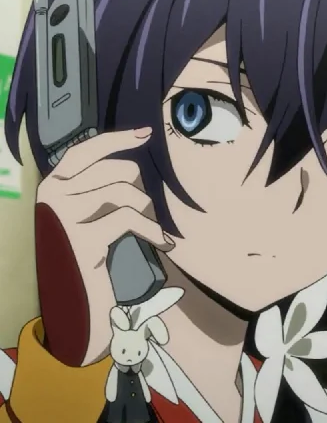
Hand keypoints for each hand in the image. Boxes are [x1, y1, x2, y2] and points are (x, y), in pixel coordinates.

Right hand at [36, 127, 174, 365]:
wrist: (73, 304)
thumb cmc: (83, 256)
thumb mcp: (85, 215)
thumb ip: (96, 189)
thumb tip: (132, 165)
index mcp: (52, 186)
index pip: (85, 151)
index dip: (115, 140)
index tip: (144, 134)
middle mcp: (53, 196)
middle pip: (114, 170)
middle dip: (139, 187)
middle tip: (143, 209)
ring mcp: (64, 217)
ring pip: (123, 191)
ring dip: (146, 208)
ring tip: (150, 226)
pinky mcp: (82, 240)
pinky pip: (129, 218)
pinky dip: (152, 229)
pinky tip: (162, 241)